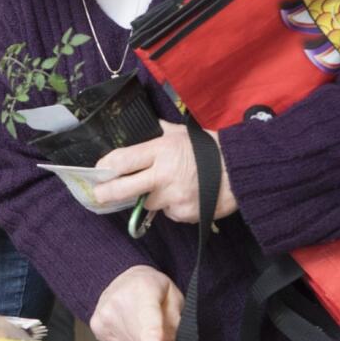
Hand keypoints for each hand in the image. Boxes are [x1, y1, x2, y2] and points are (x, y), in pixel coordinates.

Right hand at [90, 265, 183, 340]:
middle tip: (157, 333)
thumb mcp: (174, 298)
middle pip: (139, 337)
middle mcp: (119, 298)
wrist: (127, 279)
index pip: (148, 313)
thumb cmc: (153, 290)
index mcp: (146, 288)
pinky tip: (128, 328)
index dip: (152, 332)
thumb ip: (175, 323)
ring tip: (140, 325)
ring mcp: (105, 312)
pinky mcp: (96, 325)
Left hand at [92, 121, 236, 223]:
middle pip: (123, 189)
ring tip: (166, 186)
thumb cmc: (211, 149)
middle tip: (98, 194)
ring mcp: (173, 197)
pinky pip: (167, 213)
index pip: (122, 160)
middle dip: (106, 193)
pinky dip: (170, 207)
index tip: (98, 170)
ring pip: (146, 203)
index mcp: (161, 151)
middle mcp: (163, 175)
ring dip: (149, 197)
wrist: (241, 172)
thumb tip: (142, 127)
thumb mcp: (181, 133)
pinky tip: (184, 195)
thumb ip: (159, 133)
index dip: (106, 167)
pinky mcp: (183, 214)